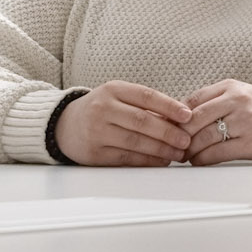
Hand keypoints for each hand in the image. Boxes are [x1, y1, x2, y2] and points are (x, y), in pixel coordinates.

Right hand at [54, 82, 192, 166]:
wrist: (64, 126)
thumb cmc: (101, 109)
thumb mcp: (117, 97)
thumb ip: (144, 104)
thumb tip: (180, 118)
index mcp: (113, 90)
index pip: (146, 96)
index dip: (169, 106)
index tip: (188, 116)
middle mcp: (103, 109)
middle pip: (142, 121)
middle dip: (168, 132)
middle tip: (186, 140)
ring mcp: (97, 132)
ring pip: (135, 142)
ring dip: (161, 149)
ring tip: (178, 153)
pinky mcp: (94, 154)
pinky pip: (126, 158)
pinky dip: (146, 161)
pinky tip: (160, 161)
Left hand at [179, 80, 251, 165]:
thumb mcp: (244, 96)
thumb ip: (217, 101)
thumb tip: (184, 116)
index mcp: (232, 87)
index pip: (193, 100)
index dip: (176, 116)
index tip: (168, 127)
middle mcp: (237, 100)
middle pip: (193, 118)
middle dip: (178, 135)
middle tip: (171, 146)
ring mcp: (245, 120)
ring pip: (202, 137)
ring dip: (188, 150)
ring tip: (184, 156)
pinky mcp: (250, 142)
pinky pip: (216, 153)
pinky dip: (202, 160)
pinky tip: (199, 162)